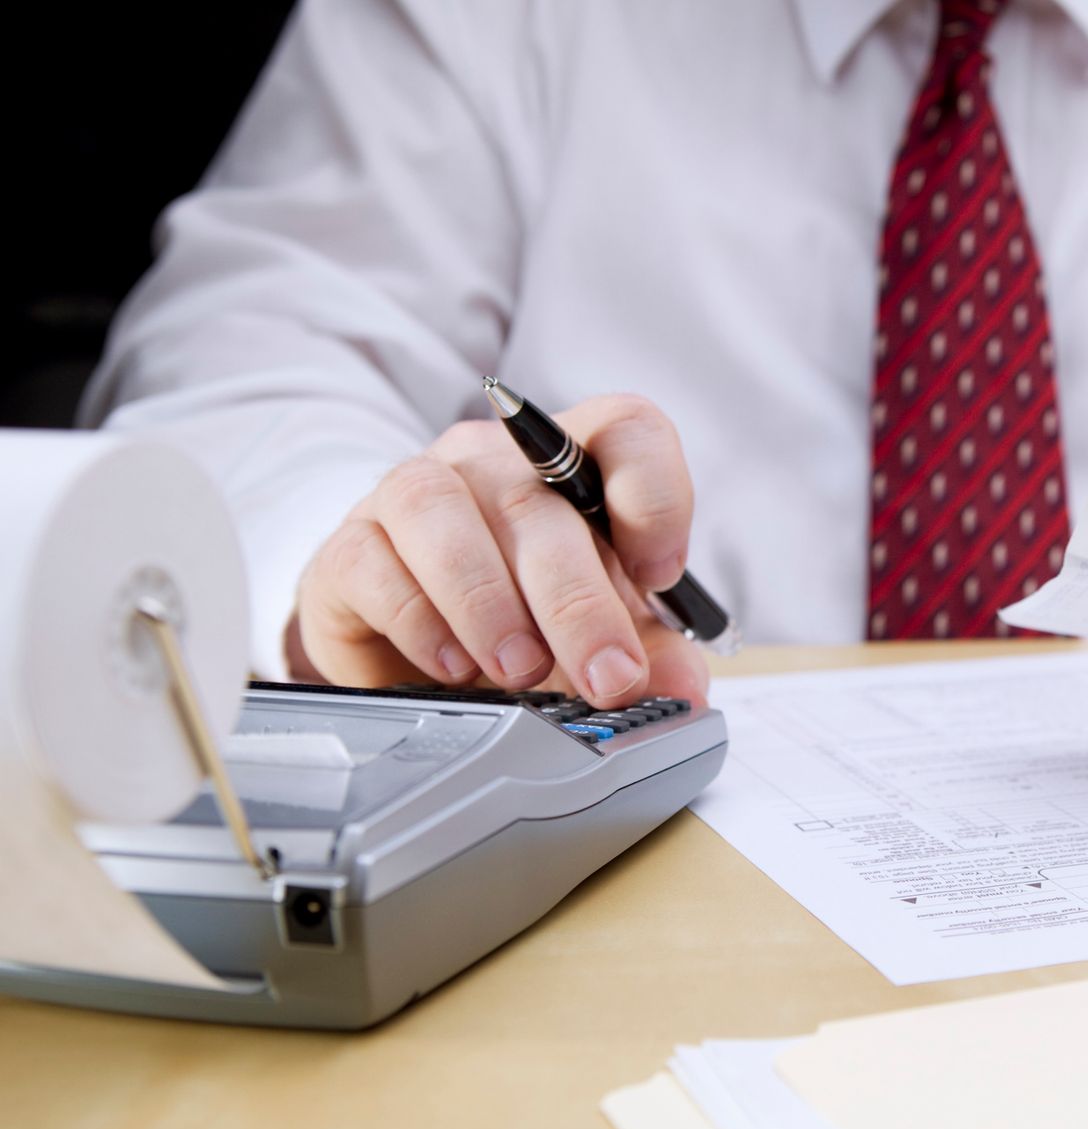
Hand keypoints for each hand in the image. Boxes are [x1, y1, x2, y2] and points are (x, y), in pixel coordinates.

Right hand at [290, 394, 709, 708]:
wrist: (420, 646)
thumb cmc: (527, 617)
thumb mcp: (604, 633)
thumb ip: (652, 652)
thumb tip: (684, 687)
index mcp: (573, 462)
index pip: (626, 429)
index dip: (652, 493)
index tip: (659, 575)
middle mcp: (492, 459)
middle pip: (536, 496)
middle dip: (579, 600)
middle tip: (608, 677)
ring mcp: (413, 491)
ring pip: (441, 512)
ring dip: (489, 600)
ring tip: (522, 670)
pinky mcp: (350, 545)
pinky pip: (373, 561)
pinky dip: (419, 618)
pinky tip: (453, 666)